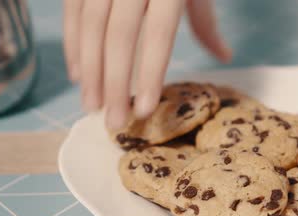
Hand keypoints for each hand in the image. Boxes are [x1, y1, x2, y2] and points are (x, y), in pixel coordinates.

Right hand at [63, 0, 231, 128]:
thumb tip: (225, 56)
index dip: (147, 74)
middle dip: (114, 83)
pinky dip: (73, 44)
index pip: (157, 35)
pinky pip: (73, 12)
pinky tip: (78, 74)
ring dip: (89, 71)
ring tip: (92, 106)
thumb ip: (205, 20)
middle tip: (112, 122)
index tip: (142, 110)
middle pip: (119, 37)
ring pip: (91, 26)